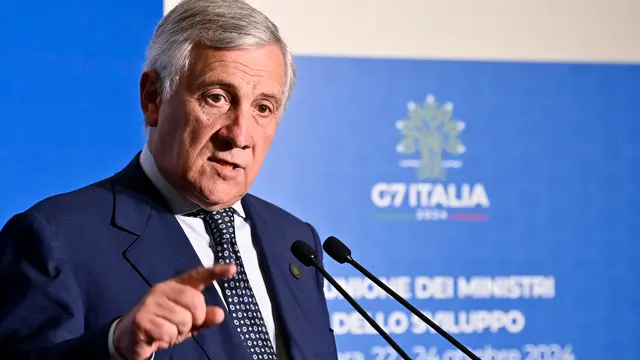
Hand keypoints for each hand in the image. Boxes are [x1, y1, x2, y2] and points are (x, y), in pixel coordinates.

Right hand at [113, 264, 235, 359]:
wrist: (130, 338)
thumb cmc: (163, 325)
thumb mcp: (187, 323)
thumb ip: (204, 318)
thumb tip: (220, 314)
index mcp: (176, 286)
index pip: (198, 276)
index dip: (216, 272)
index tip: (233, 269)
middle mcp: (163, 289)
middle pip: (196, 302)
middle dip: (195, 319)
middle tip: (182, 325)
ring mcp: (151, 303)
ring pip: (183, 320)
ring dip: (179, 332)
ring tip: (167, 330)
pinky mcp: (142, 319)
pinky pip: (169, 332)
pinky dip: (167, 339)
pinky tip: (157, 336)